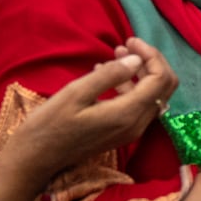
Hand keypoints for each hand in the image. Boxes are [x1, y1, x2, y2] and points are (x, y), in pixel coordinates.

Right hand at [0, 37, 176, 184]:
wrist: (36, 159)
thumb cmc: (50, 124)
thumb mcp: (76, 93)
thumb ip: (109, 75)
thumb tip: (136, 60)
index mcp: (128, 114)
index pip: (160, 79)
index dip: (151, 55)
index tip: (129, 41)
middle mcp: (137, 125)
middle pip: (164, 87)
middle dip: (151, 61)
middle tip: (127, 45)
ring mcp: (131, 131)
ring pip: (153, 95)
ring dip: (141, 71)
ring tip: (117, 53)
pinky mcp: (122, 132)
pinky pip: (139, 104)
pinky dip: (132, 85)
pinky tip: (107, 73)